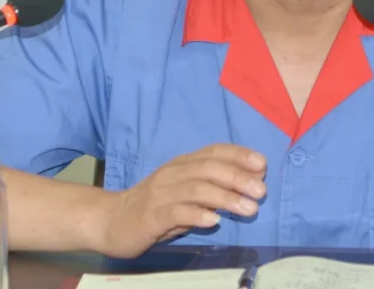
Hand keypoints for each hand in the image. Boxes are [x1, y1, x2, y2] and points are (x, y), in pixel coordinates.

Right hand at [96, 144, 266, 257]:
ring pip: (197, 189)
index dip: (239, 155)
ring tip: (248, 208)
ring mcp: (161, 194)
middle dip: (239, 178)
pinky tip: (214, 221)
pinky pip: (176, 212)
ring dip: (226, 198)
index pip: (214, 152)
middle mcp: (173, 173)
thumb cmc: (155, 207)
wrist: (111, 220)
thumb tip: (248, 185)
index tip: (262, 164)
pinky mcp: (151, 216)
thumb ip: (212, 188)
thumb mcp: (185, 193)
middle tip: (261, 191)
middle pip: (209, 169)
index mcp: (183, 164)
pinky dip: (197, 215)